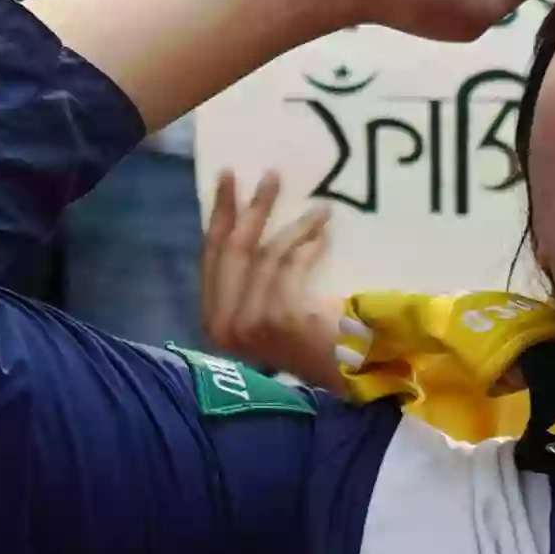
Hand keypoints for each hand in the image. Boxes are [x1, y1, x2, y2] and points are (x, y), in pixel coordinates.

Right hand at [199, 172, 348, 389]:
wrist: (343, 377)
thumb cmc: (309, 344)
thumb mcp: (264, 308)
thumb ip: (248, 278)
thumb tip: (245, 219)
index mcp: (213, 323)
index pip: (211, 257)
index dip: (219, 215)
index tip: (228, 179)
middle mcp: (223, 325)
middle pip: (232, 249)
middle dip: (250, 208)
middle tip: (271, 176)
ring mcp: (249, 322)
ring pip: (265, 253)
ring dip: (293, 224)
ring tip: (318, 207)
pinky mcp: (278, 315)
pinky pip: (289, 262)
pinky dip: (307, 242)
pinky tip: (323, 231)